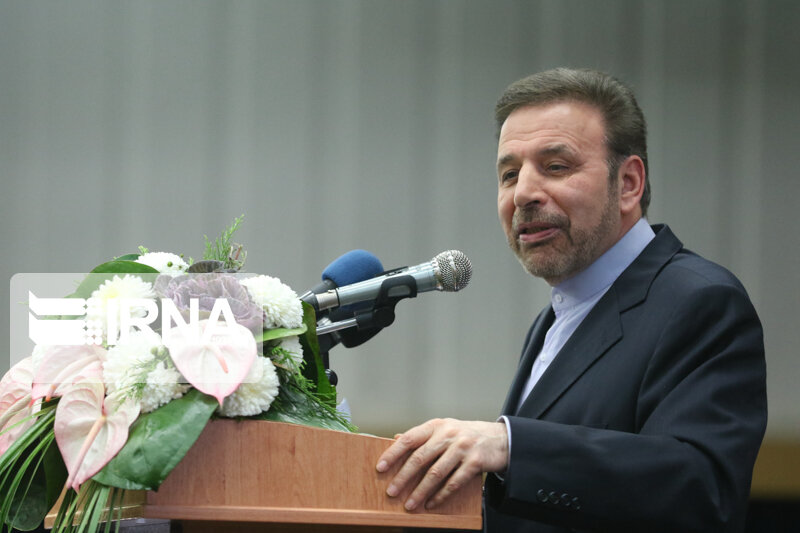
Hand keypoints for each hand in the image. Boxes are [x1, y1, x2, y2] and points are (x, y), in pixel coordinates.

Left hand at [375, 418, 507, 510]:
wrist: (501, 438)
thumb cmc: (467, 434)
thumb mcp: (445, 428)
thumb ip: (423, 435)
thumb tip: (397, 438)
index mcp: (436, 425)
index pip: (409, 438)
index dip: (393, 453)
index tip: (380, 467)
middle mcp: (448, 434)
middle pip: (420, 458)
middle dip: (403, 477)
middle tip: (391, 492)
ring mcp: (463, 447)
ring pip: (436, 473)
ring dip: (420, 491)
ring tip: (410, 504)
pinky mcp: (475, 462)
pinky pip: (454, 482)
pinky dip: (441, 495)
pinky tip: (432, 503)